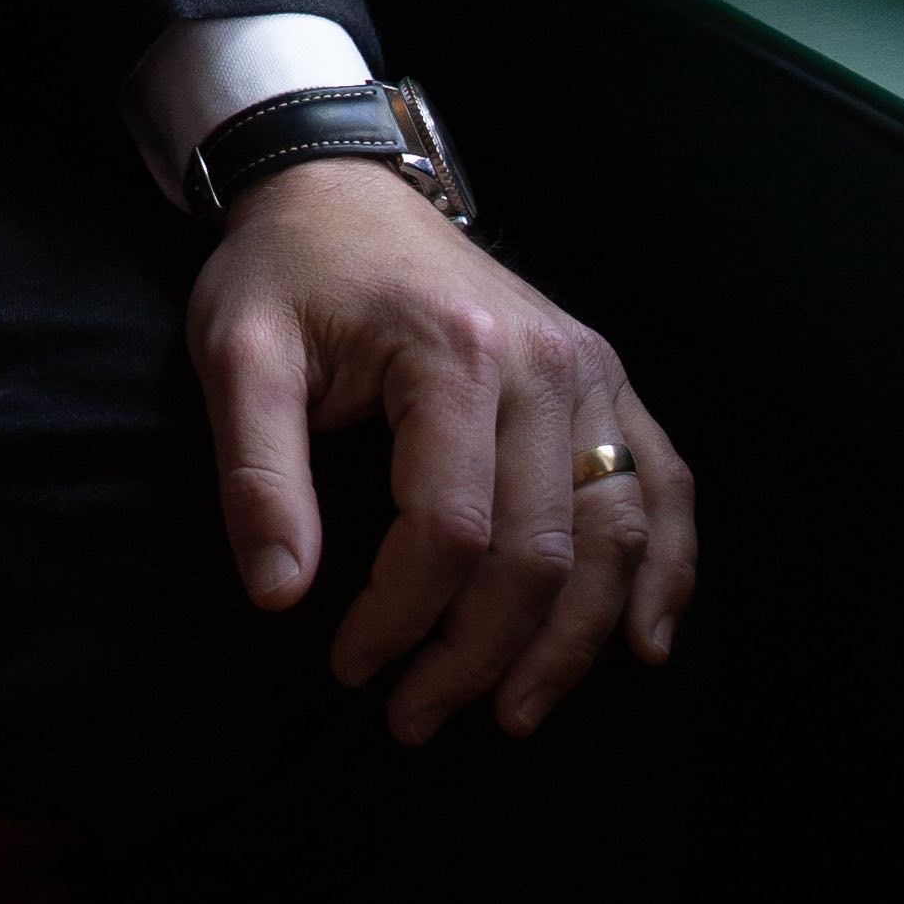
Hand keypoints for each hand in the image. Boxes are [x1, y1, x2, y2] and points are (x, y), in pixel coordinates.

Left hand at [189, 160, 698, 741]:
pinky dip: (665, 569)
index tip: (350, 665)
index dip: (402, 616)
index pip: (449, 527)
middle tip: (416, 716)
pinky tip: (641, 642)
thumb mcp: (238, 353)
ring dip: (574, 641)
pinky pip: (662, 483)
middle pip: (539, 548)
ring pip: (614, 533)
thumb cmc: (285, 274)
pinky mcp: (605, 378)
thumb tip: (278, 595)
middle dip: (480, 655)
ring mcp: (588, 368)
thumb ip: (255, 472)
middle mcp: (543, 361)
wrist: (339, 187)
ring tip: (515, 712)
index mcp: (452, 352)